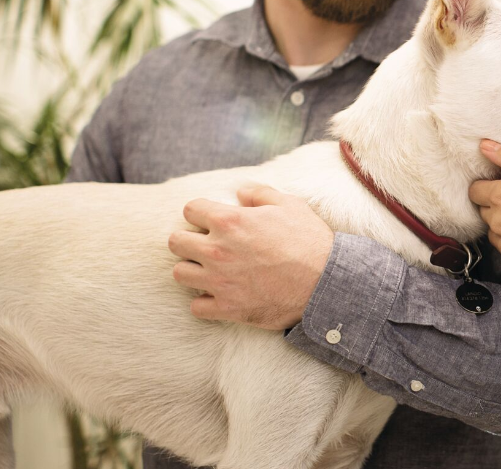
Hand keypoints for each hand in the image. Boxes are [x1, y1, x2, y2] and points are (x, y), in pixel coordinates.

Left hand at [169, 185, 332, 329]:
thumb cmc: (309, 240)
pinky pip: (196, 306)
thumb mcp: (290, 204)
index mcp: (229, 221)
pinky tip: (220, 294)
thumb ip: (259, 193)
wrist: (325, 282)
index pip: (190, 209)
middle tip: (207, 244)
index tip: (212, 219)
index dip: (201, 212)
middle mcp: (217, 250)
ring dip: (193, 270)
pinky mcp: (227, 308)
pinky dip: (205, 301)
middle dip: (189, 239)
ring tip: (210, 270)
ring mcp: (219, 281)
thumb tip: (240, 192)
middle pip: (176, 242)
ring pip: (180, 274)